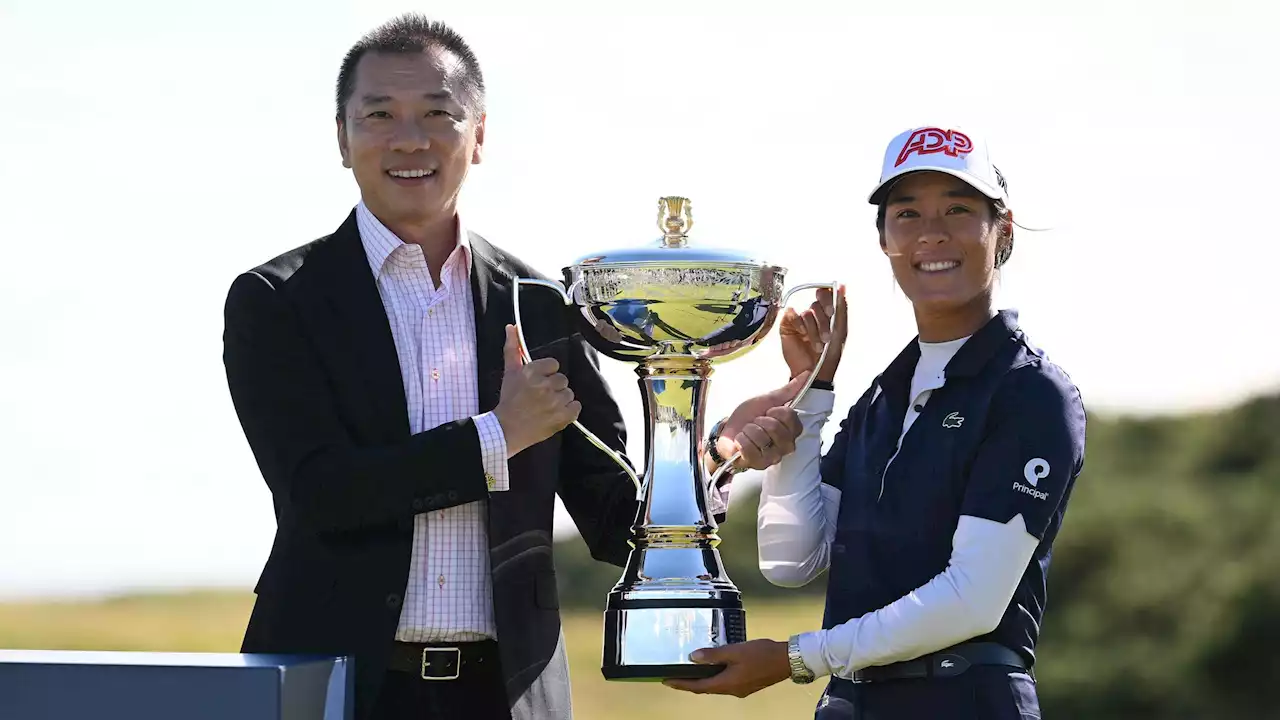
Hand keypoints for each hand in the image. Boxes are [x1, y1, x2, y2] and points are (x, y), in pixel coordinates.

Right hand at [494, 325, 580, 456]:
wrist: (506, 429)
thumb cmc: (509, 400)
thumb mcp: (510, 372)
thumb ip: (512, 348)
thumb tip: (511, 326)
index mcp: (532, 372)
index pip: (554, 365)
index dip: (547, 374)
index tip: (538, 383)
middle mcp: (544, 385)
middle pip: (563, 380)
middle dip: (554, 388)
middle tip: (541, 397)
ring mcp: (554, 402)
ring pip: (569, 394)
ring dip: (561, 400)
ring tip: (547, 407)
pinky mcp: (562, 417)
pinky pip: (576, 407)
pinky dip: (569, 411)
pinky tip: (556, 413)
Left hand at [662, 639, 790, 697]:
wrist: (786, 660)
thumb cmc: (761, 654)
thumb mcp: (734, 651)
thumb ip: (713, 655)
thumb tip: (693, 658)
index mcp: (727, 684)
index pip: (698, 687)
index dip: (681, 684)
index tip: (666, 681)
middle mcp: (732, 690)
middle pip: (706, 688)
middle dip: (690, 683)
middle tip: (675, 676)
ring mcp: (740, 689)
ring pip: (716, 686)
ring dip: (703, 680)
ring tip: (692, 670)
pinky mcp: (747, 685)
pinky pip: (726, 683)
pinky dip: (716, 677)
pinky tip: (715, 667)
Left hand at [709, 373, 807, 474]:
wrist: (728, 430)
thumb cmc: (748, 418)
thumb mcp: (767, 400)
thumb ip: (788, 391)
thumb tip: (807, 374)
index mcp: (791, 430)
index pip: (790, 416)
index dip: (774, 411)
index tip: (767, 412)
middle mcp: (786, 446)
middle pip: (775, 427)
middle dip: (759, 421)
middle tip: (755, 424)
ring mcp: (772, 457)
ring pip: (761, 437)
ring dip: (748, 430)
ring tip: (747, 433)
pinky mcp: (757, 464)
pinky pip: (749, 448)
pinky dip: (740, 441)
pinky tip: (740, 442)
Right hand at [780, 283, 847, 382]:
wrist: (815, 371)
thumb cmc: (830, 354)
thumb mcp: (840, 330)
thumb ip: (841, 307)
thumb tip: (843, 285)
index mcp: (828, 313)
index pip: (827, 294)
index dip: (828, 298)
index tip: (831, 311)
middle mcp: (814, 314)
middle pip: (817, 301)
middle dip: (823, 318)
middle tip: (827, 333)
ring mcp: (800, 319)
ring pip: (807, 312)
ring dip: (814, 329)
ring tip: (818, 345)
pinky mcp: (788, 325)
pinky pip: (792, 314)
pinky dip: (799, 324)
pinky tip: (802, 334)